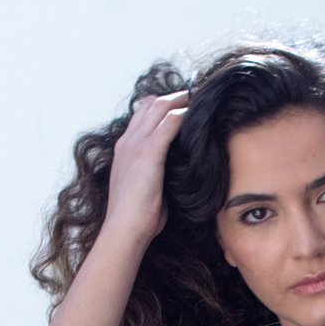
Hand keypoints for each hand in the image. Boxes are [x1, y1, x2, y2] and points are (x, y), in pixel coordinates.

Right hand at [103, 91, 188, 244]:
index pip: (142, 115)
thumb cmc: (138, 218)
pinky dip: (184, 115)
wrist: (124, 229)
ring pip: (159, 107)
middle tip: (196, 96)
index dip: (161, 107)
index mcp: (124, 149)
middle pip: (151, 104)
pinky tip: (198, 116)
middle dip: (174, 97)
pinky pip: (169, 123)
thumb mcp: (145, 189)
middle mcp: (128, 141)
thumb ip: (155, 175)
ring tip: (200, 100)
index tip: (181, 107)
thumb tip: (174, 174)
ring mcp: (136, 145)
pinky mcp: (148, 153)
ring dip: (181, 101)